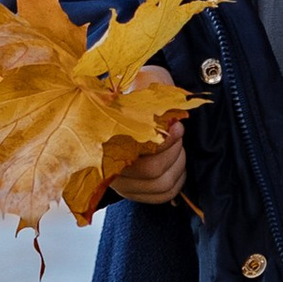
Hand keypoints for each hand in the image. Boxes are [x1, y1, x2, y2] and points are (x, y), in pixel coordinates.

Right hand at [109, 68, 188, 205]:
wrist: (125, 99)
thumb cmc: (134, 91)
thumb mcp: (140, 85)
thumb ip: (149, 95)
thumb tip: (168, 116)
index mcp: (103, 136)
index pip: (136, 150)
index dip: (164, 141)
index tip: (177, 125)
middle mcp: (107, 166)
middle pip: (152, 171)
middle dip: (174, 150)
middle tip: (179, 132)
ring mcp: (120, 183)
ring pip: (161, 184)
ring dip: (178, 164)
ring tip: (178, 146)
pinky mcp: (131, 192)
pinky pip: (162, 195)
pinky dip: (177, 180)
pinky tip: (177, 163)